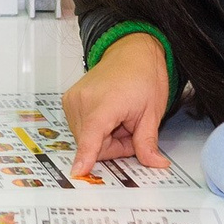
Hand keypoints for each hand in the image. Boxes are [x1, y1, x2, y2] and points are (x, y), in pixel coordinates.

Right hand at [65, 33, 171, 177]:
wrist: (132, 51)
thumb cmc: (143, 75)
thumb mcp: (152, 113)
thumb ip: (147, 143)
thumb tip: (155, 163)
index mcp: (103, 104)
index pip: (92, 138)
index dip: (85, 157)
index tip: (78, 172)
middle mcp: (82, 101)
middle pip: (93, 145)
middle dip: (114, 144)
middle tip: (130, 127)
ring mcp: (72, 100)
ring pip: (87, 139)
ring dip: (105, 137)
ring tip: (120, 117)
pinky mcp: (69, 100)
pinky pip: (82, 128)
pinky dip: (97, 128)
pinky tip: (109, 114)